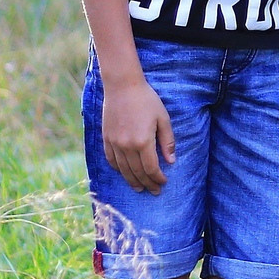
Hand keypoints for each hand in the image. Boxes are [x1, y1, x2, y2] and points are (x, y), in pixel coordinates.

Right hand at [101, 72, 174, 193]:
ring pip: (123, 170)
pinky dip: (118, 169)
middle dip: (147, 184)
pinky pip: (111, 160)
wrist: (122, 86)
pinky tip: (124, 173)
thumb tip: (171, 161)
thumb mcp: (163, 119)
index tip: (163, 182)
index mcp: (143, 142)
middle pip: (137, 172)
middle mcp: (127, 146)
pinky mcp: (106, 138)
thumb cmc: (146, 100)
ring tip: (139, 188)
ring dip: (132, 181)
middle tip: (154, 191)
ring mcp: (114, 143)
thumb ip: (167, 141)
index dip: (158, 178)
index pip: (151, 168)